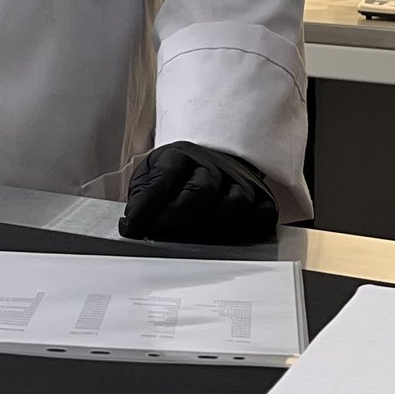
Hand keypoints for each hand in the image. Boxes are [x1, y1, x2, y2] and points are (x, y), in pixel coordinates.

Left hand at [118, 141, 277, 243]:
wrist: (213, 159)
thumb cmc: (178, 175)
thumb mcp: (152, 175)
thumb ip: (142, 198)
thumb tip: (131, 228)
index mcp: (179, 156)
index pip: (163, 179)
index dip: (147, 207)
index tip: (133, 229)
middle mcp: (213, 166)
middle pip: (201, 192)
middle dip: (178, 218)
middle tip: (163, 235)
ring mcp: (240, 181)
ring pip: (235, 205)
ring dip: (215, 227)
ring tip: (199, 236)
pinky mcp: (262, 198)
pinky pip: (261, 216)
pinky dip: (248, 228)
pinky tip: (229, 235)